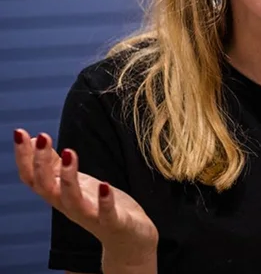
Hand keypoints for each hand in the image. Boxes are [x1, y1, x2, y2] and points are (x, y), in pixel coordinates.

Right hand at [13, 129, 158, 266]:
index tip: (20, 132)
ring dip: (69, 178)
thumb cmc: (100, 207)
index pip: (33, 178)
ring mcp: (91, 216)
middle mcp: (70, 207)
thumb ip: (57, 165)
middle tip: (42, 137)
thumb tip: (34, 140)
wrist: (128, 239)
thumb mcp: (77, 182)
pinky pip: (105, 214)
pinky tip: (104, 185)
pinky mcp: (114, 223)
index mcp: (60, 196)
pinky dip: (104, 201)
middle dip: (41, 163)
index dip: (24, 157)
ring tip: (70, 153)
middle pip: (46, 188)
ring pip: (71, 200)